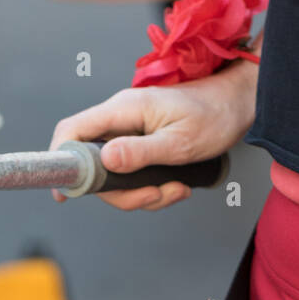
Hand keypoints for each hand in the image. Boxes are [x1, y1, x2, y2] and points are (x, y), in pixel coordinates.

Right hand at [49, 58, 258, 210]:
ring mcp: (129, 133)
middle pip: (94, 166)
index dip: (61, 161)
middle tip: (153, 195)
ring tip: (175, 190)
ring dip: (142, 194)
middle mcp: (120, 120)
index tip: (65, 192)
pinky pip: (132, 175)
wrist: (237, 104)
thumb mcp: (179, 141)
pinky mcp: (140, 144)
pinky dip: (152, 189)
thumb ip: (141, 152)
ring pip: (115, 177)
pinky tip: (176, 185)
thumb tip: (105, 161)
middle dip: (121, 192)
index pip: (73, 131)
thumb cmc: (214, 114)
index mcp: (123, 110)